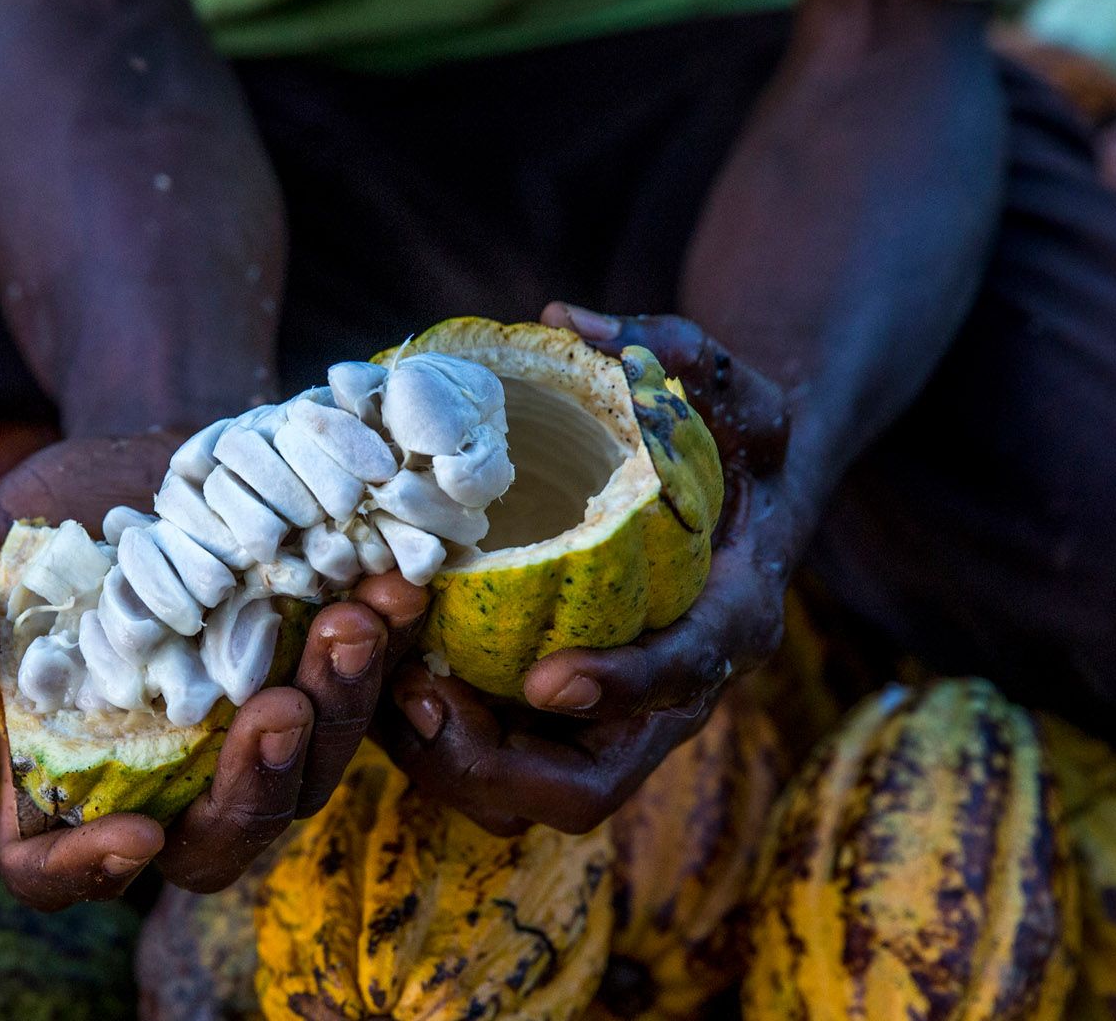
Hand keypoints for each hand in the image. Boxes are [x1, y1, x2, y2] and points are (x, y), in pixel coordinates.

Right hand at [0, 434, 428, 905]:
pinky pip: (371, 698)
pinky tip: (395, 589)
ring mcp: (256, 739)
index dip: (86, 875)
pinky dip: (390, 652)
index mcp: (65, 771)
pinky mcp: (326, 686)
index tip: (134, 831)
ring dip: (339, 710)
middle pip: (216, 846)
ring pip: (310, 778)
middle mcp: (170, 778)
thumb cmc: (64, 515)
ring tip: (352, 622)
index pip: (51, 872)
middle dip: (255, 790)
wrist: (162, 453)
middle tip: (276, 707)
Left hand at [374, 304, 796, 835]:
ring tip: (383, 687)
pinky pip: (493, 763)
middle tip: (416, 698)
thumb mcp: (730, 386)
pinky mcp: (556, 722)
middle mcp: (668, 697)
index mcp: (726, 622)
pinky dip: (433, 740)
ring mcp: (608, 721)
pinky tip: (380, 674)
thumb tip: (571, 319)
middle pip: (589, 785)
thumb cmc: (729, 443)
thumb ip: (675, 350)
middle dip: (496, 764)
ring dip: (446, 762)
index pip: (682, 677)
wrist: (734, 503)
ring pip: (526, 795)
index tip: (547, 675)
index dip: (620, 687)